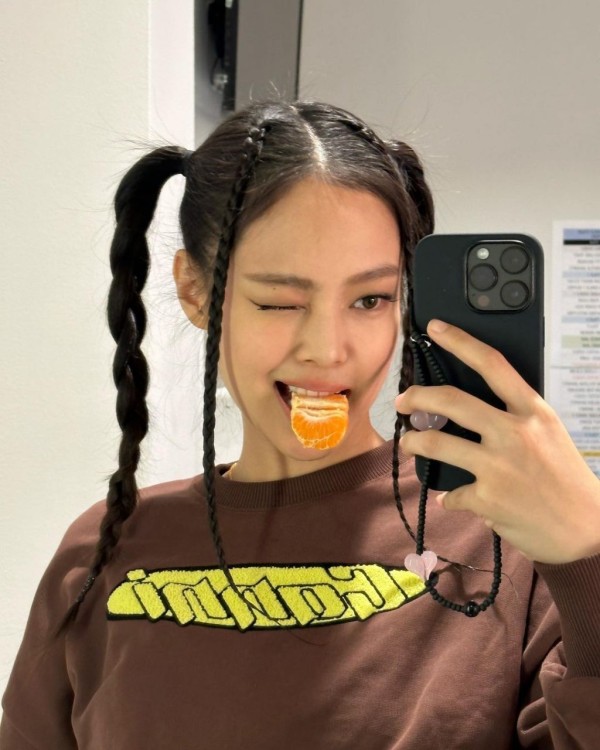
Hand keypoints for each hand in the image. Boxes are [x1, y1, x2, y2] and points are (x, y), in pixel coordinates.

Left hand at [395, 320, 599, 563]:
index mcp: (533, 412)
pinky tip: (454, 499)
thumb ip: (514, 420)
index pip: (493, 365)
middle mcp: (514, 432)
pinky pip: (453, 494)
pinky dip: (450, 498)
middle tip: (403, 401)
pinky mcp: (487, 499)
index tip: (435, 328)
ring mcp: (498, 466)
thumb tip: (473, 420)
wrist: (589, 530)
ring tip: (408, 443)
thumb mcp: (549, 435)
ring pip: (436, 443)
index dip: (460, 342)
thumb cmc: (568, 480)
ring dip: (414, 442)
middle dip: (418, 396)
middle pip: (451, 400)